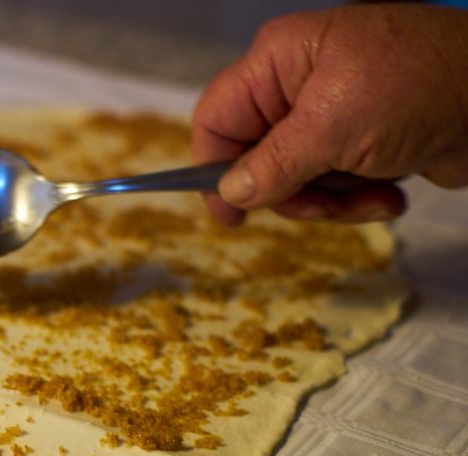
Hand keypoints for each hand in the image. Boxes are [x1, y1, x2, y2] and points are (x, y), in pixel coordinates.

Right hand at [191, 5, 467, 225]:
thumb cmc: (418, 87)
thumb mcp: (333, 128)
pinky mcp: (361, 142)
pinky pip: (333, 186)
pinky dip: (358, 200)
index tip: (229, 216)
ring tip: (372, 197)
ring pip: (295, 181)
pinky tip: (389, 195)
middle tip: (323, 206)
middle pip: (255, 159)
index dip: (213, 168)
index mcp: (278, 62)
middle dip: (290, 193)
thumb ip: (273, 164)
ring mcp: (331, 116)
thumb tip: (231, 192)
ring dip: (331, 203)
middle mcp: (297, 87)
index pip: (216, 119)